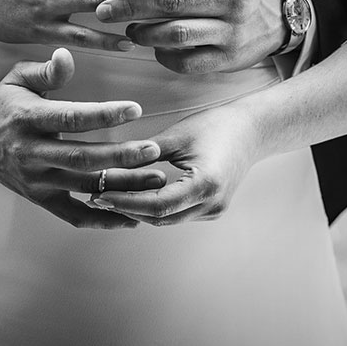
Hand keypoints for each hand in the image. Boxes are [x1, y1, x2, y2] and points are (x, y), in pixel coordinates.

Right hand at [0, 48, 166, 228]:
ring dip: (122, 185)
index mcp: (27, 119)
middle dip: (121, 156)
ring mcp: (35, 179)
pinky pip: (73, 215)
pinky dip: (102, 219)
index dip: (104, 114)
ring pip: (84, 186)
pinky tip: (132, 218)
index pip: (71, 118)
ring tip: (156, 178)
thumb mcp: (17, 77)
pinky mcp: (40, 198)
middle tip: (154, 150)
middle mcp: (30, 153)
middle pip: (81, 158)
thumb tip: (67, 56)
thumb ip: (46, 70)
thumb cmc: (3, 102)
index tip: (135, 108)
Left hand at [92, 106, 257, 225]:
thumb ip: (144, 154)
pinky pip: (176, 214)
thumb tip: (108, 167)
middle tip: (94, 197)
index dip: (124, 202)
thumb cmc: (216, 125)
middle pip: (159, 217)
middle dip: (125, 209)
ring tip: (106, 198)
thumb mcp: (176, 136)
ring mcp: (213, 210)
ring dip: (137, 211)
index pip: (156, 204)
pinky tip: (131, 197)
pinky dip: (153, 208)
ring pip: (166, 219)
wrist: (252, 130)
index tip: (99, 195)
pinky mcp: (211, 210)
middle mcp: (211, 204)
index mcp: (205, 184)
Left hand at [94, 0, 284, 73]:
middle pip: (172, 1)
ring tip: (129, 30)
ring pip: (177, 33)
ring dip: (144, 33)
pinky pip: (187, 62)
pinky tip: (155, 49)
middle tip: (103, 9)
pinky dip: (164, 57)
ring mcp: (233, 32)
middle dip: (131, 6)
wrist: (276, 19)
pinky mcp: (230, 60)